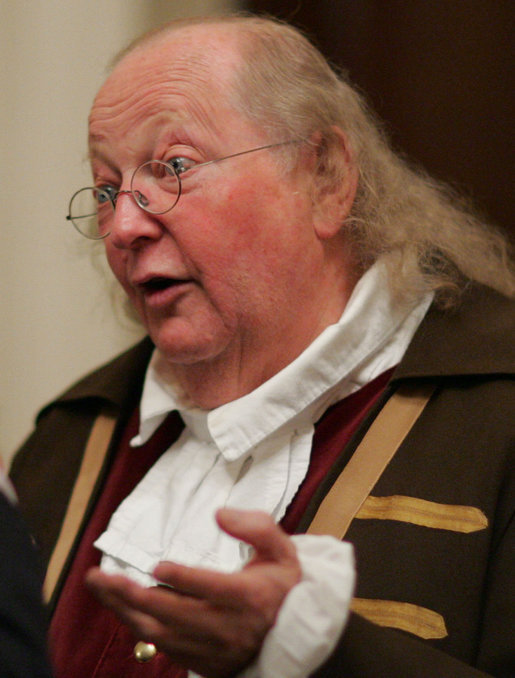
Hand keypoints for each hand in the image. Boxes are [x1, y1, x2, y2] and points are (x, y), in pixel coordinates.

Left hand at [85, 508, 301, 677]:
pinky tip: (125, 607)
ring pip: (160, 633)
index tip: (157, 565)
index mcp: (248, 597)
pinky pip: (164, 648)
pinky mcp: (204, 663)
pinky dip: (141, 627)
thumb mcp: (281, 549)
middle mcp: (228, 628)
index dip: (181, 577)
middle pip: (171, 613)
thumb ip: (255, 527)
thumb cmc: (282, 585)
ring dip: (125, 610)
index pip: (208, 588)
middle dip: (130, 593)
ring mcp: (213, 650)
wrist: (294, 632)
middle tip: (100, 576)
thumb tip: (219, 514)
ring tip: (102, 588)